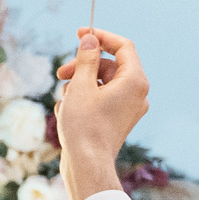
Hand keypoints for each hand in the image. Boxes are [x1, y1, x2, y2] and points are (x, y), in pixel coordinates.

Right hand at [52, 27, 147, 199]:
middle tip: (60, 73)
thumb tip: (91, 38)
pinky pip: (102, 100)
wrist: (87, 166)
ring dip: (80, 85)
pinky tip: (67, 112)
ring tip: (63, 100)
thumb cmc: (84, 126)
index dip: (101, 37)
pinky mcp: (119, 120)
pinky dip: (85, 100)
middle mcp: (137, 93)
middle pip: (109, 66)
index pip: (123, 46)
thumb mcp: (81, 86)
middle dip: (83, 67)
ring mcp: (129, 108)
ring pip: (103, 83)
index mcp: (134, 81)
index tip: (80, 33)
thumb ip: (86, 58)